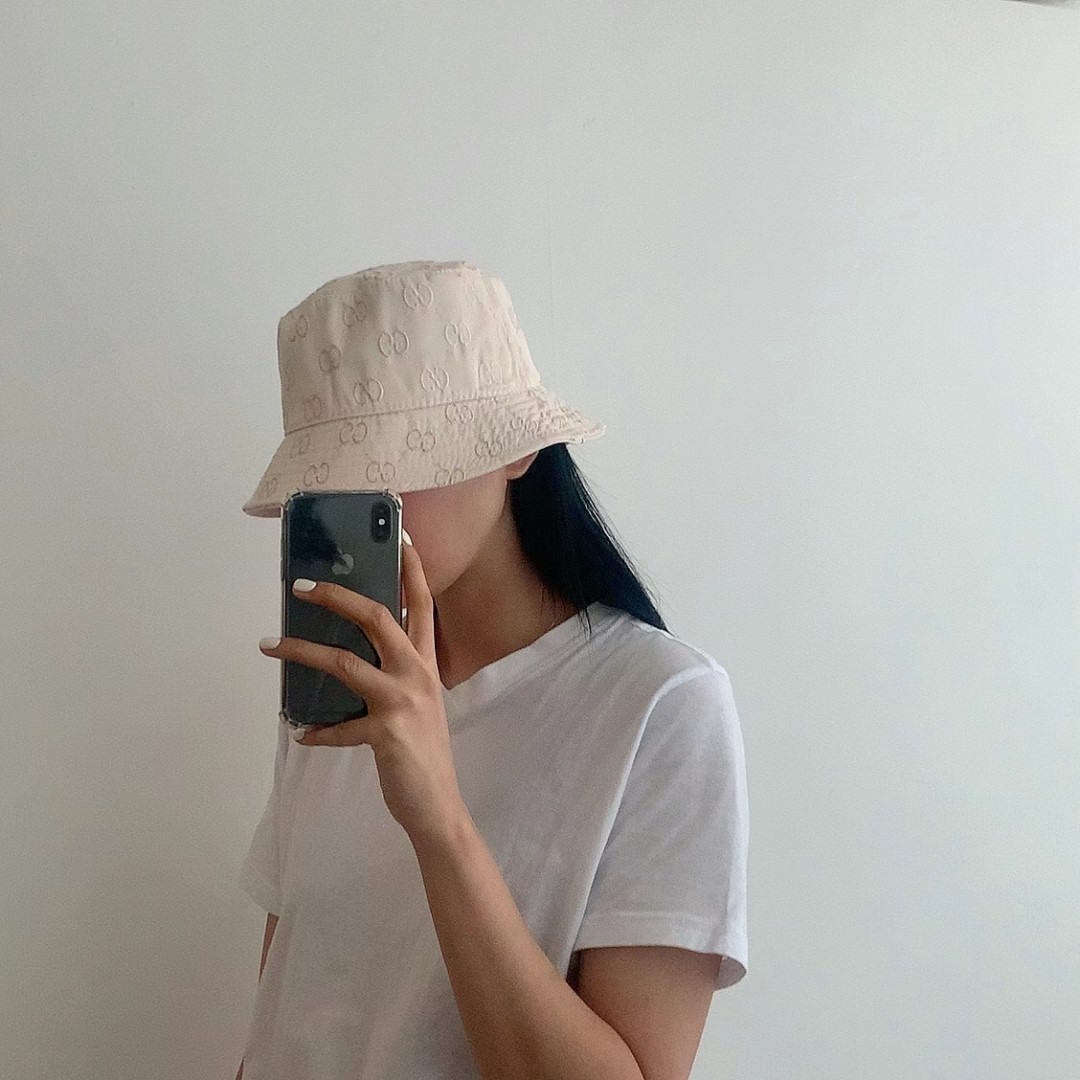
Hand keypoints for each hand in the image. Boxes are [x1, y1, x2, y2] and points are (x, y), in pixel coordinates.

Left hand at [258, 537, 468, 847]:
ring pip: (344, 662)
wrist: (438, 806)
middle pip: (377, 617)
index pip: (421, 604)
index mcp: (426, 663)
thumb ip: (395, 674)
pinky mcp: (385, 732)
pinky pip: (338, 726)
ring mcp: (402, 702)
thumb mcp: (417, 703)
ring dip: (301, 651)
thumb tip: (350, 655)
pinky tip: (302, 732)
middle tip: (300, 585)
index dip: (411, 568)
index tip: (399, 536)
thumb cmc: (422, 751)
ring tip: (269, 645)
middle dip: (337, 596)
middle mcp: (417, 674)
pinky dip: (316, 730)